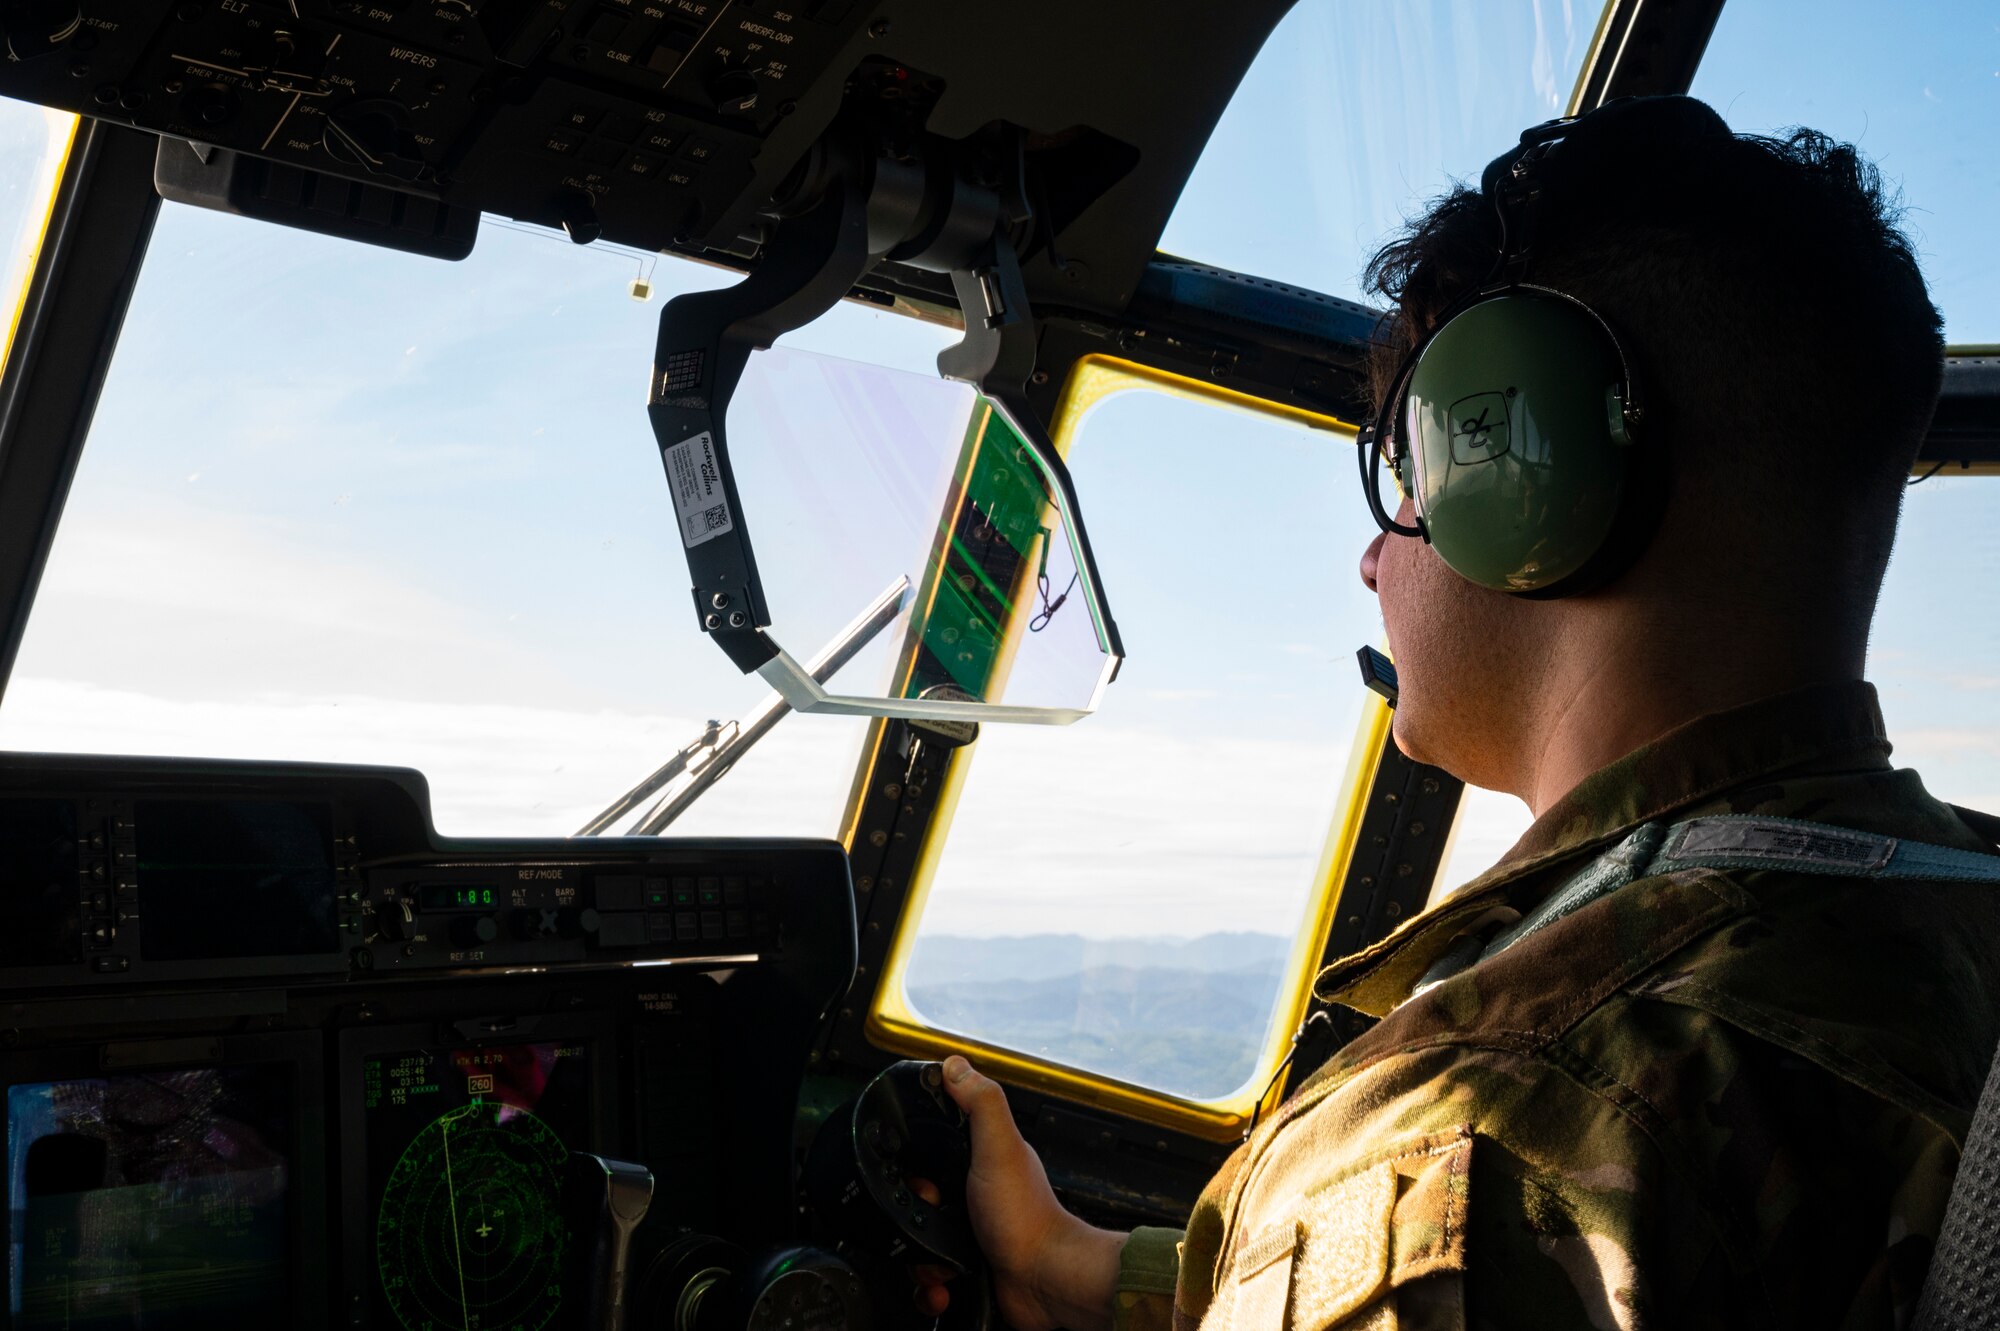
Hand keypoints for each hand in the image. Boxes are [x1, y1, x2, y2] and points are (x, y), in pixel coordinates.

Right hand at [912, 1057, 1125, 1330]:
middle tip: (930, 1219)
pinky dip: (932, 1285)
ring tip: (936, 1261)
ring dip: (919, 1257)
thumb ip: (981, 1104)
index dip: (915, 1164)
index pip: (933, 1150)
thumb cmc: (1028, 1219)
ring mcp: (972, 1232)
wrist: (1044, 1281)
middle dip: (912, 1215)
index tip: (919, 1178)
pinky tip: (943, 1284)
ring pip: (921, 1240)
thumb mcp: (1000, 1149)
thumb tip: (955, 1064)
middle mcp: (977, 1194)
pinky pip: (933, 1275)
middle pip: (919, 1199)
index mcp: (983, 1160)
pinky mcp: (967, 1267)